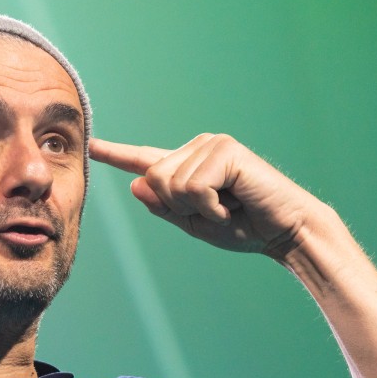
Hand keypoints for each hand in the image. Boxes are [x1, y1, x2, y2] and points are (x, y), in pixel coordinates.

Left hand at [90, 134, 319, 257]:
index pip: (146, 160)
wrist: (285, 232)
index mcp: (187, 166)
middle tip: (217, 211)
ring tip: (228, 207)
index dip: (117, 154)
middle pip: (153, 180)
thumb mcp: (194, 223)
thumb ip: (164, 207)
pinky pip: (193, 187)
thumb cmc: (245, 228)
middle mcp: (198, 148)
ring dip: (199, 209)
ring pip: (170, 184)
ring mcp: (212, 145)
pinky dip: (211, 207)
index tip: (91, 146)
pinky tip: (234, 203)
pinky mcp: (226, 151)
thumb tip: (135, 184)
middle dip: (181, 207)